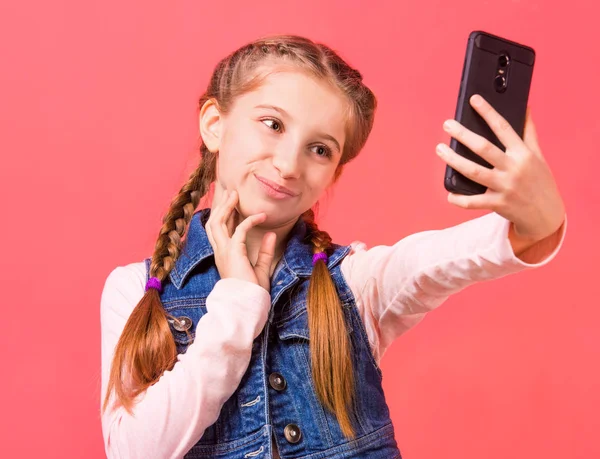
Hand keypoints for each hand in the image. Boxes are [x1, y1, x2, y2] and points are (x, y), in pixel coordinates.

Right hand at [205, 189, 276, 291]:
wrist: (247, 306)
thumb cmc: (252, 292)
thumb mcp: (261, 269)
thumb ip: (265, 252)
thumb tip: (271, 234)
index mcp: (224, 256)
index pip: (218, 231)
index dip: (224, 215)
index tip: (234, 204)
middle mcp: (220, 252)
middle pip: (213, 223)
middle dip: (221, 206)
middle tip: (231, 193)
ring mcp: (224, 252)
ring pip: (217, 222)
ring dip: (227, 207)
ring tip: (236, 195)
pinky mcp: (234, 253)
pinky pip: (239, 231)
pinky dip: (250, 220)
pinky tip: (262, 216)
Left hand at [436, 94, 565, 242]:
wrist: (546, 215)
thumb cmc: (540, 181)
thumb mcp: (538, 156)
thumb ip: (529, 132)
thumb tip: (525, 106)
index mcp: (523, 154)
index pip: (504, 128)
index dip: (488, 112)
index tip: (474, 99)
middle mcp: (513, 169)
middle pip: (484, 148)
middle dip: (463, 134)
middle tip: (447, 124)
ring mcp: (505, 187)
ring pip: (474, 171)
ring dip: (454, 160)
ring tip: (440, 149)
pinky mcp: (498, 204)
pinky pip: (474, 202)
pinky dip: (459, 200)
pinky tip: (449, 194)